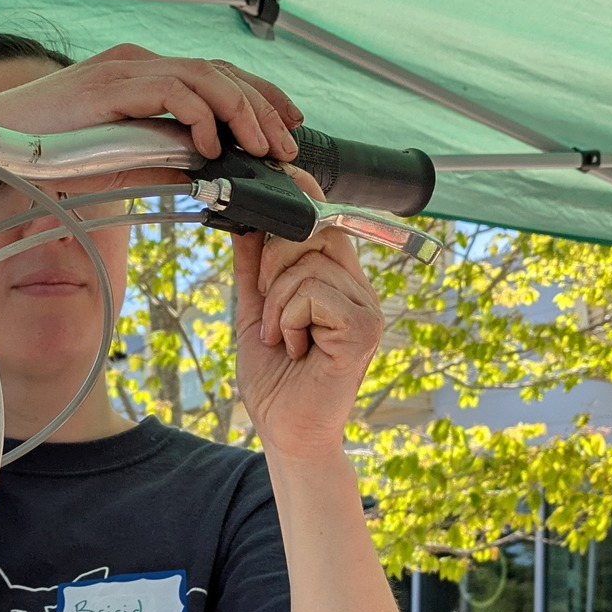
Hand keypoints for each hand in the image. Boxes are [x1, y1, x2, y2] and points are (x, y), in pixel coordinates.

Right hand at [0, 43, 302, 160]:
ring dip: (240, 112)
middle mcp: (138, 63)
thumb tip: (208, 174)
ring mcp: (124, 70)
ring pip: (202, 77)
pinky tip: (209, 146)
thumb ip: (162, 158)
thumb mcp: (120, 158)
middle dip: (262, 107)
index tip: (289, 122)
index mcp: (142, 76)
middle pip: (219, 72)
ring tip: (259, 147)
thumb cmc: (48, 153)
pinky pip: (168, 91)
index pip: (214, 75)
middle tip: (286, 144)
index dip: (259, 95)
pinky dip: (196, 116)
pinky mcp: (109, 84)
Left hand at [234, 207, 383, 460]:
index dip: (305, 197)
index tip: (279, 179)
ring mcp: (367, 309)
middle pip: (315, 234)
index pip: (328, 222)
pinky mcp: (364, 329)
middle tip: (265, 309)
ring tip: (283, 340)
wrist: (285, 431)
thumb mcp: (255, 313)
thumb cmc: (275, 379)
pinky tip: (296, 350)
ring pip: (309, 267)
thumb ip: (253, 269)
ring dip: (277, 305)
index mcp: (339, 282)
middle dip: (273, 262)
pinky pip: (315, 294)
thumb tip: (244, 223)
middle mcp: (359, 290)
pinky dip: (290, 320)